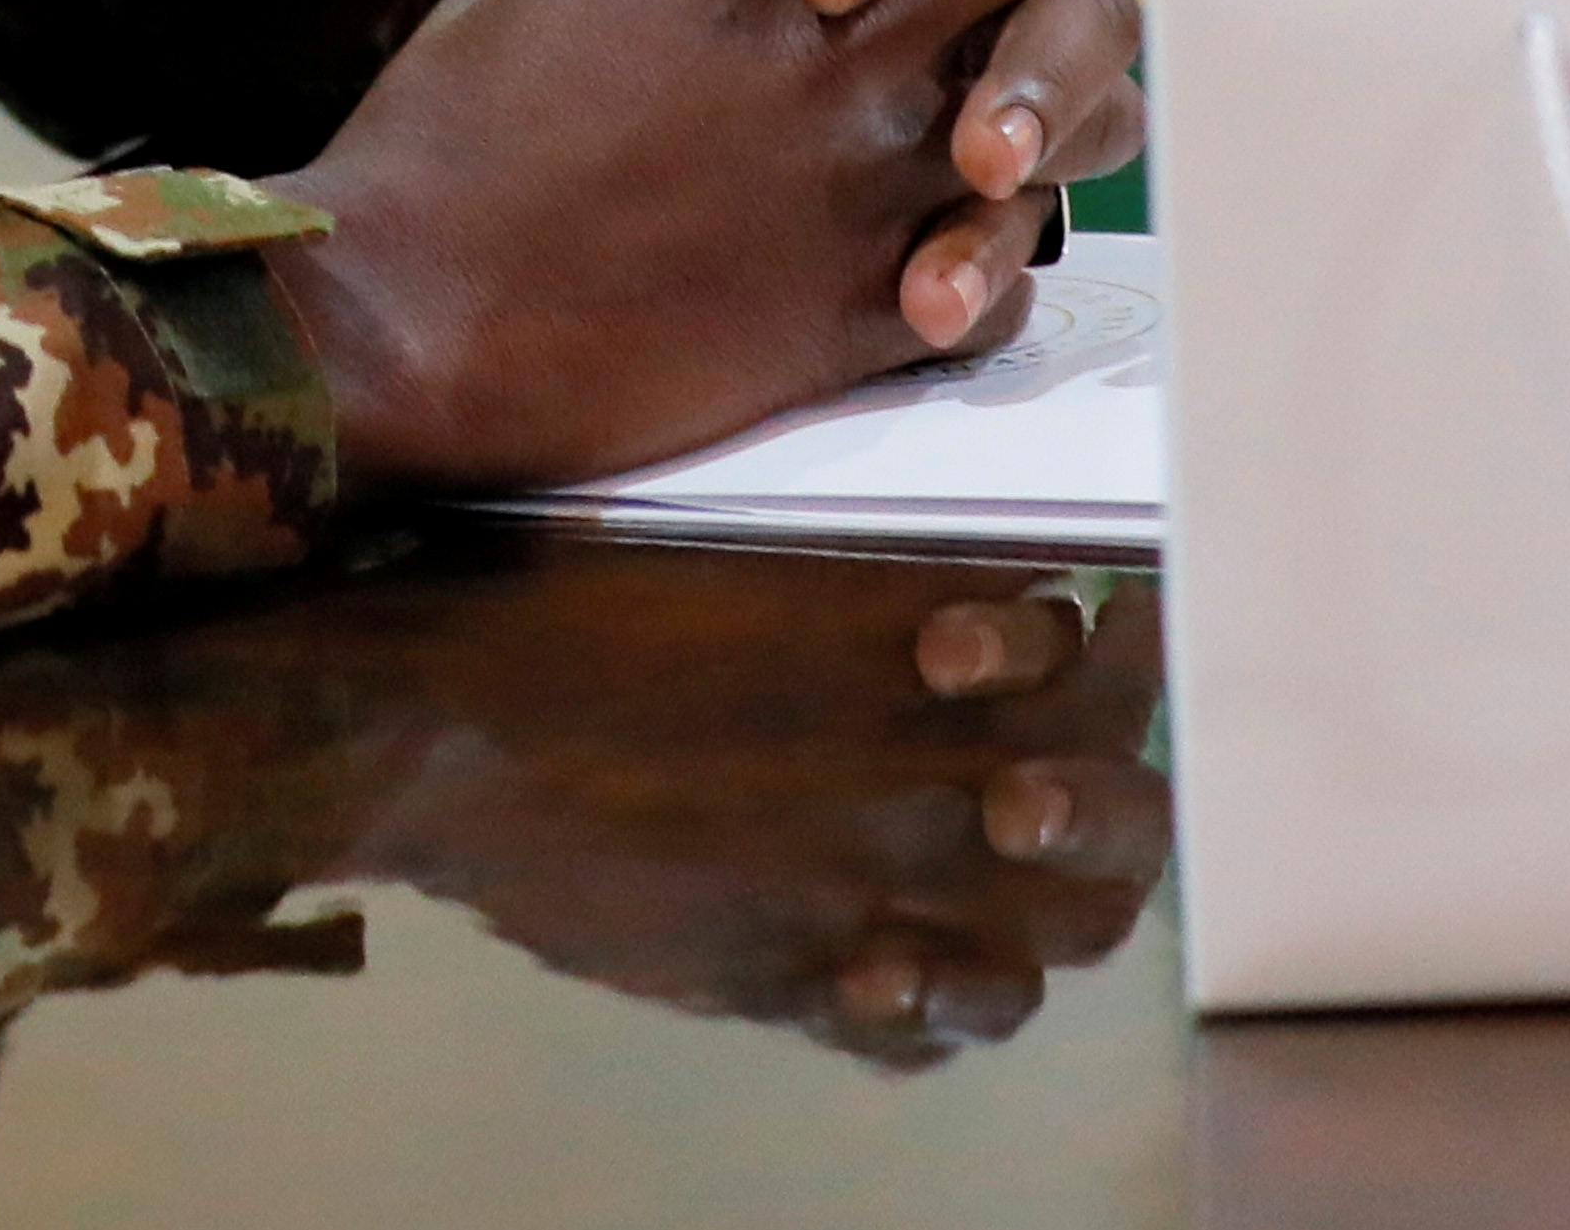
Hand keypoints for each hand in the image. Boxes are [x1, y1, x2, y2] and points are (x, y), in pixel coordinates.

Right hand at [255, 0, 1144, 490]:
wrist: (411, 330)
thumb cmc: (433, 155)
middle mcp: (826, 37)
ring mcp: (864, 169)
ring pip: (1085, 90)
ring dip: (1067, 92)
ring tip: (1017, 115)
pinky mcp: (867, 302)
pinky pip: (1020, 270)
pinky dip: (998, 264)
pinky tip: (949, 263)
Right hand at [346, 544, 1173, 1064]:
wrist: (446, 725)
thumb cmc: (575, 602)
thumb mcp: (748, 537)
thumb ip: (877, 569)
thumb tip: (979, 582)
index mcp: (921, 637)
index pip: (1094, 654)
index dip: (1122, 646)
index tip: (1114, 626)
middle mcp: (930, 768)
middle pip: (1114, 811)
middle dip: (1111, 788)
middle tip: (1064, 765)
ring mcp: (878, 884)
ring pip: (1053, 938)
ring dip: (1057, 905)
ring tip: (1004, 868)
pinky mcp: (805, 976)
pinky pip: (930, 1033)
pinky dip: (939, 1007)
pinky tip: (905, 963)